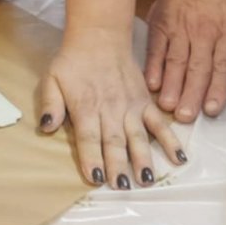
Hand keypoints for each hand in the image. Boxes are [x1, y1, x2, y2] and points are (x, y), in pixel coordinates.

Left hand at [40, 26, 185, 187]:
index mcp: (86, 106)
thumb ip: (50, 105)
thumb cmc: (72, 62)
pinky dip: (171, 140)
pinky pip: (160, 124)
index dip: (92, 158)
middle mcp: (111, 109)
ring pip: (138, 137)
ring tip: (147, 179)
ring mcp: (131, 107)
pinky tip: (179, 158)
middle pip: (115, 142)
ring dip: (143, 159)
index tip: (96, 178)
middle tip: (122, 187)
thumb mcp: (51, 79)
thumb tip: (46, 128)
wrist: (100, 37)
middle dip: (118, 166)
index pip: (89, 137)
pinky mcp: (145, 102)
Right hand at [146, 0, 225, 120]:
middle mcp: (203, 31)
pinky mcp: (161, 24)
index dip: (217, 88)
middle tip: (185, 118)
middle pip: (197, 68)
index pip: (223, 64)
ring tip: (167, 107)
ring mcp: (179, 28)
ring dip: (171, 86)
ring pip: (175, 61)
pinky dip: (152, 66)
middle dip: (191, 94)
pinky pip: (156, 48)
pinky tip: (151, 83)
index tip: (212, 110)